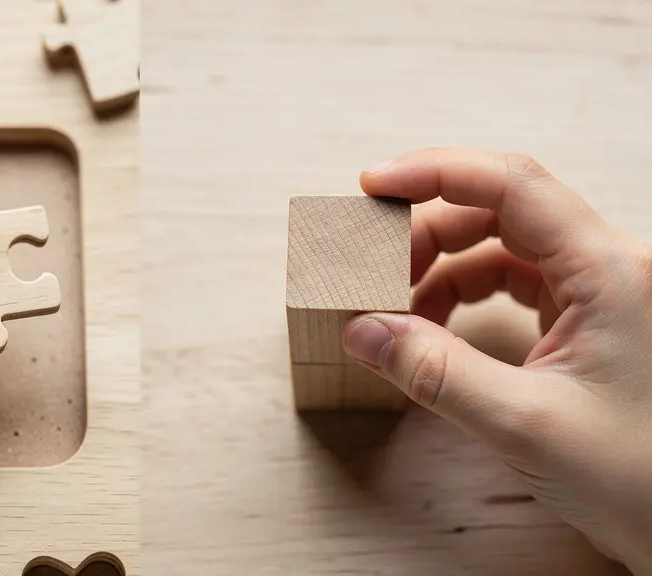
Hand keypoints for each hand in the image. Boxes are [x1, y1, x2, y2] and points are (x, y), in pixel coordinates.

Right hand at [342, 148, 651, 573]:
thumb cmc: (639, 478)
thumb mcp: (523, 423)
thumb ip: (435, 371)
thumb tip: (362, 331)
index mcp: (608, 271)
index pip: (512, 184)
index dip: (436, 172)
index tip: (374, 184)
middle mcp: (606, 267)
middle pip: (500, 211)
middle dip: (428, 232)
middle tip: (371, 267)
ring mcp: (597, 293)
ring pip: (502, 247)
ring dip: (440, 268)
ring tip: (396, 309)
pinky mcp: (584, 320)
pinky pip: (511, 283)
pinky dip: (461, 296)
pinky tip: (431, 329)